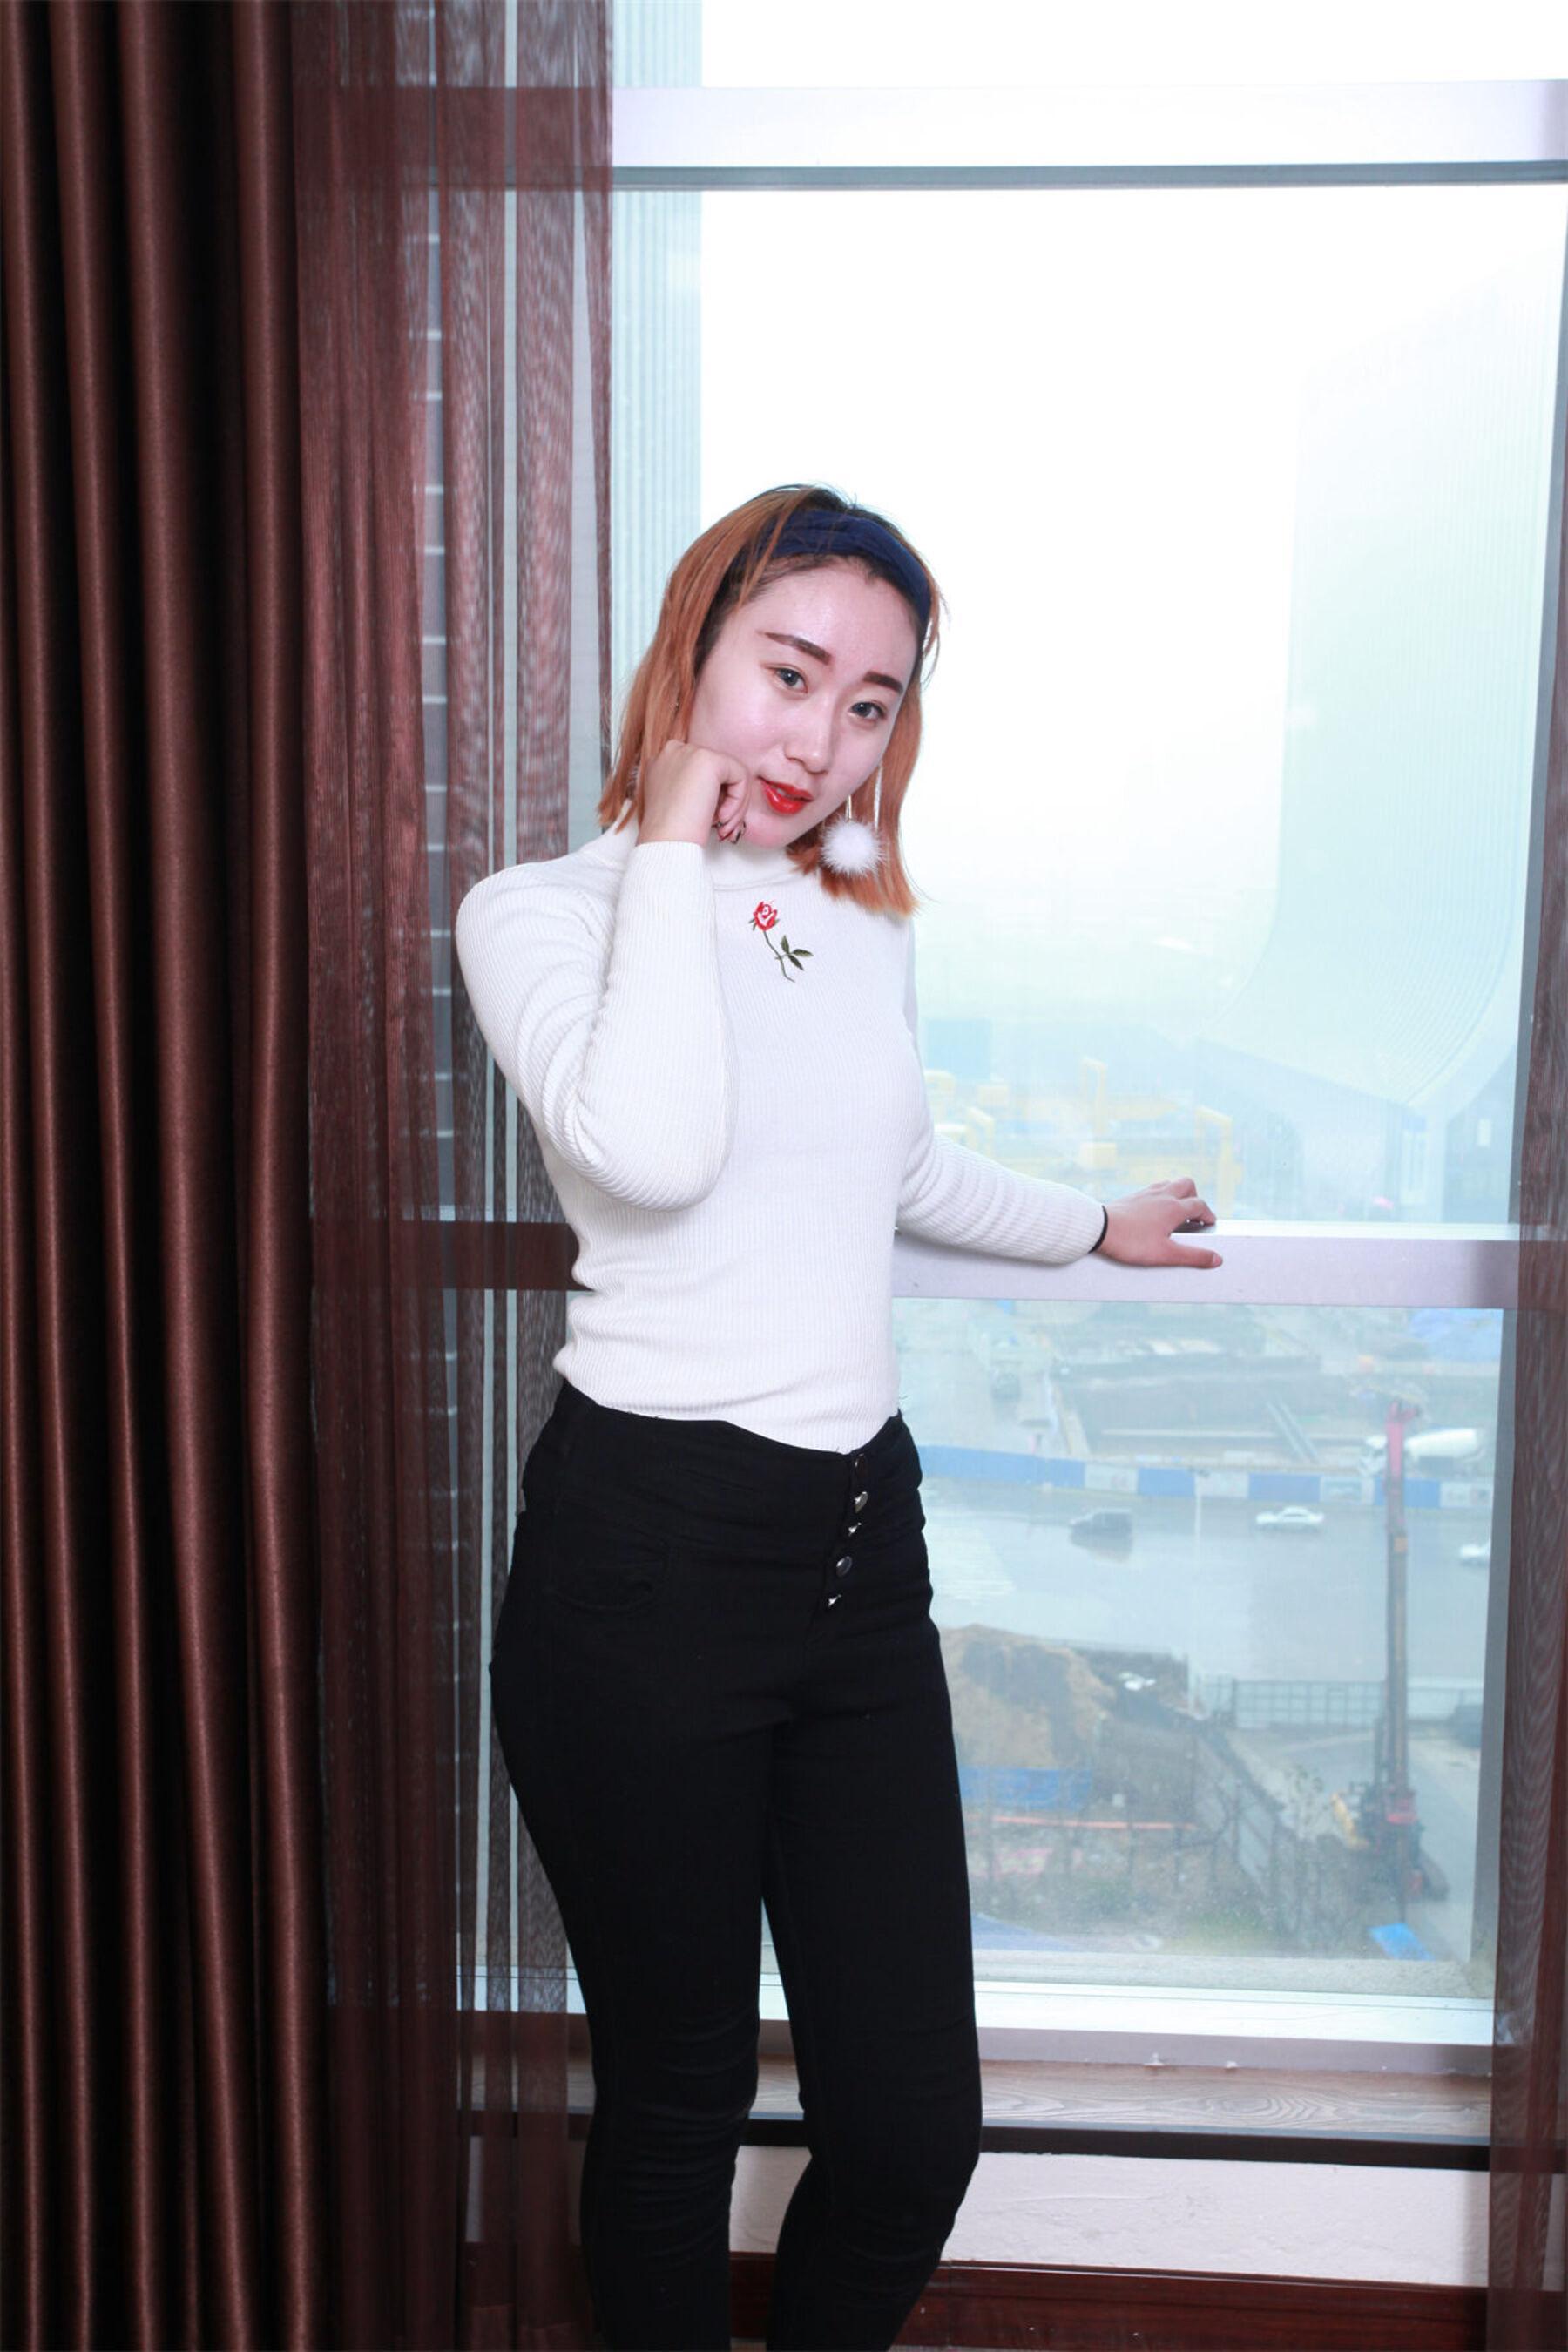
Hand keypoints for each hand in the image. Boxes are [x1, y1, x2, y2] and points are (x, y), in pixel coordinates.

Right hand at [638, 738, 751, 846]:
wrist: (665, 842)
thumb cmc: (671, 833)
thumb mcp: (681, 804)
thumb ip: (697, 789)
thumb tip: (724, 792)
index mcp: (663, 762)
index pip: (702, 774)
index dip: (713, 799)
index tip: (713, 822)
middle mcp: (674, 751)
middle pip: (717, 771)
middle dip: (727, 801)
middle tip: (724, 827)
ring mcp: (690, 752)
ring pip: (731, 773)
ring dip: (735, 804)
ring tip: (724, 826)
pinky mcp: (709, 759)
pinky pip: (740, 776)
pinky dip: (739, 801)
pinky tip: (723, 818)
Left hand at [1098, 1177, 1222, 1268]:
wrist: (1098, 1229)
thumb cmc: (1131, 1243)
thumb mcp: (1166, 1255)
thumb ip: (1193, 1256)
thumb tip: (1217, 1259)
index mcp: (1174, 1207)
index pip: (1200, 1205)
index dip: (1208, 1215)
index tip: (1209, 1224)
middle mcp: (1162, 1195)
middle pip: (1187, 1184)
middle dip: (1195, 1197)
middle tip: (1193, 1215)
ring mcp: (1145, 1193)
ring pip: (1169, 1183)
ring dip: (1178, 1194)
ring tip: (1175, 1212)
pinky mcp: (1132, 1196)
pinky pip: (1152, 1189)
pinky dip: (1160, 1196)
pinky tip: (1153, 1212)